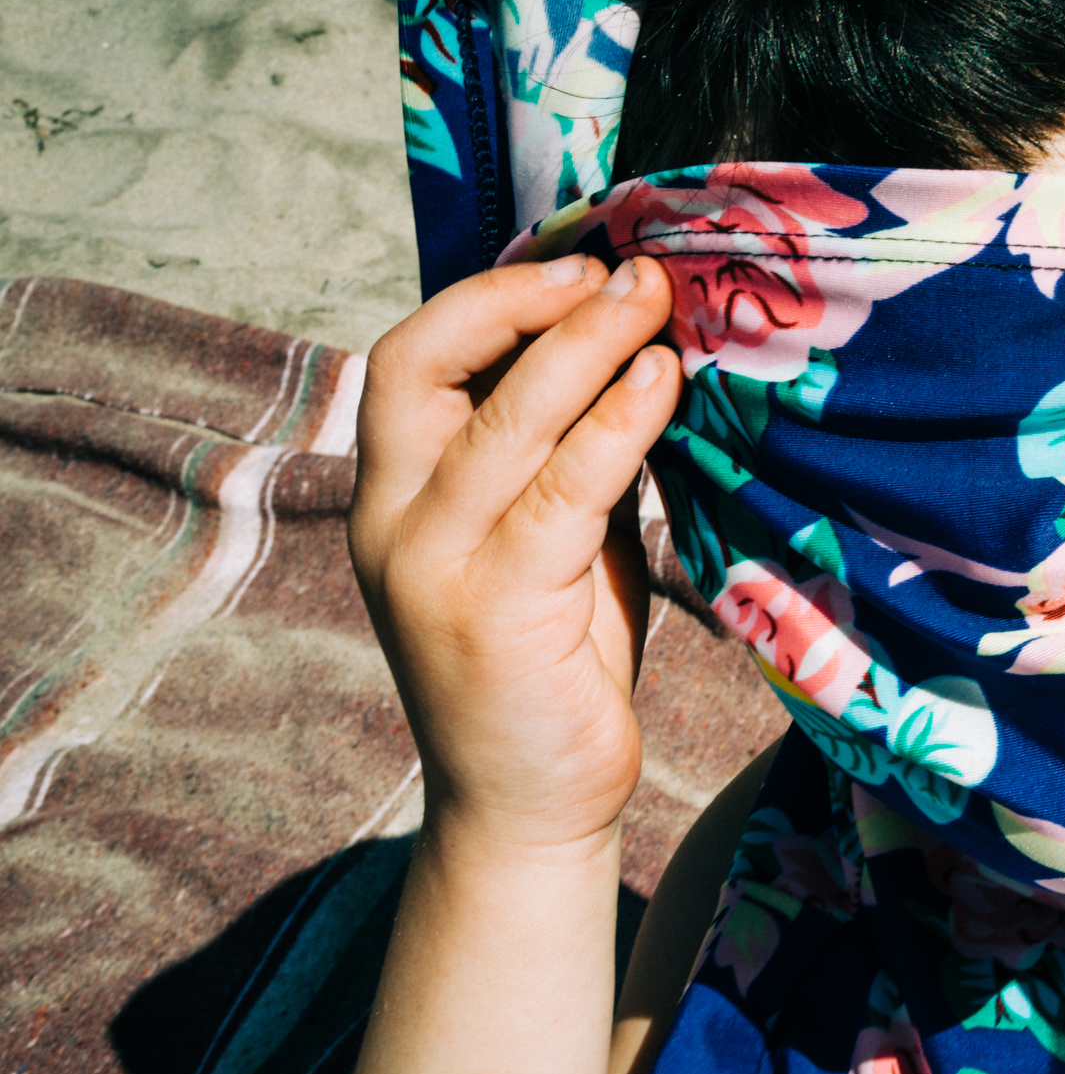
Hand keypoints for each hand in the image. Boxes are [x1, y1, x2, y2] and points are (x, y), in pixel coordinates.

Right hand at [347, 254, 679, 855]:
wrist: (529, 806)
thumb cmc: (552, 662)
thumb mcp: (548, 539)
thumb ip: (562, 455)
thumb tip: (632, 348)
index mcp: (393, 496)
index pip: (406, 360)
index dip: (488, 299)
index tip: (578, 267)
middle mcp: (393, 524)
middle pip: (433, 368)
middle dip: (535, 303)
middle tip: (631, 272)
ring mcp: (434, 568)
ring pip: (504, 421)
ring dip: (586, 348)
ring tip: (657, 303)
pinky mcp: (494, 612)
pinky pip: (563, 491)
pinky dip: (617, 425)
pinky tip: (662, 383)